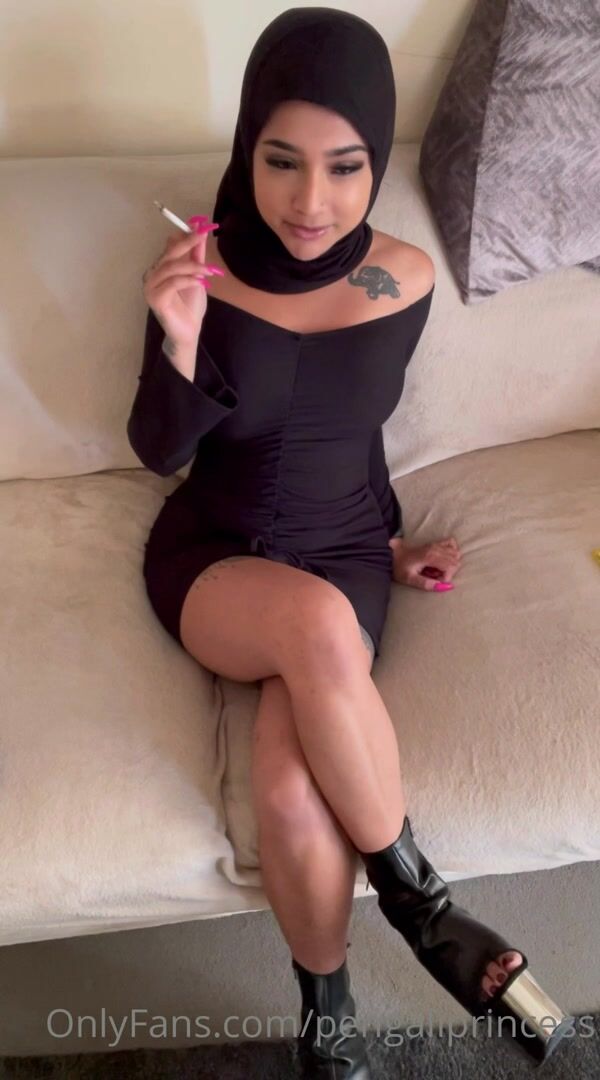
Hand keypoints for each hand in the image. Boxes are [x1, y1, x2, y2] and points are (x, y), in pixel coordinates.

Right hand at [141, 216, 222, 347]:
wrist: (189, 331)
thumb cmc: (191, 306)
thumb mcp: (197, 276)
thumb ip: (196, 255)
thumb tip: (199, 230)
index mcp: (161, 268)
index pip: (171, 246)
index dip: (185, 235)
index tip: (201, 225)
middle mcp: (152, 275)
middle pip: (170, 254)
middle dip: (188, 243)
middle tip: (203, 235)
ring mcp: (151, 287)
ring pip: (172, 268)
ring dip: (193, 266)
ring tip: (210, 271)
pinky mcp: (155, 299)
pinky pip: (172, 283)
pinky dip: (188, 280)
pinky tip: (200, 282)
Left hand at [389, 535, 461, 590]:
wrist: (393, 554)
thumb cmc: (400, 567)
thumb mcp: (410, 579)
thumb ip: (426, 584)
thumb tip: (444, 587)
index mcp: (430, 556)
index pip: (451, 567)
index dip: (446, 578)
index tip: (436, 581)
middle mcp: (436, 548)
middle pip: (456, 562)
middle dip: (449, 572)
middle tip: (435, 576)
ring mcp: (437, 544)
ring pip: (456, 554)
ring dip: (450, 565)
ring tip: (437, 569)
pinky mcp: (436, 543)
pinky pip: (452, 544)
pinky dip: (452, 552)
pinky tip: (444, 559)